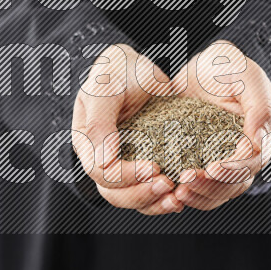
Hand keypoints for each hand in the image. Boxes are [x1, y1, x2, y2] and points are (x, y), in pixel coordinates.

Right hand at [71, 44, 183, 214]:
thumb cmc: (116, 72)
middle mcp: (103, 158)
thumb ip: (100, 124)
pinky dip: (165, 196)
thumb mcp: (105, 90)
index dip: (126, 176)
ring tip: (178, 196)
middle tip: (168, 184)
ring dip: (155, 201)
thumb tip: (103, 162)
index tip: (153, 168)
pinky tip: (183, 194)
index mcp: (88, 143)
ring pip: (133, 197)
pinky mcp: (146, 162)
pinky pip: (151, 188)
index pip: (101, 173)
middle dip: (142, 193)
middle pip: (115, 194)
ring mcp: (125, 162)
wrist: (137, 67)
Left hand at [170, 41, 270, 210]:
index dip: (235, 169)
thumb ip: (258, 106)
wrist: (201, 68)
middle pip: (234, 184)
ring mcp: (223, 161)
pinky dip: (187, 193)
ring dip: (198, 196)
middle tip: (186, 179)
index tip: (213, 168)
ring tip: (176, 191)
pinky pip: (199, 188)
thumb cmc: (228, 66)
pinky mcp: (202, 163)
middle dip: (211, 186)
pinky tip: (170, 190)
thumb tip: (260, 141)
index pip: (253, 162)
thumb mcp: (246, 75)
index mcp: (260, 135)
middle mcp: (244, 154)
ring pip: (217, 193)